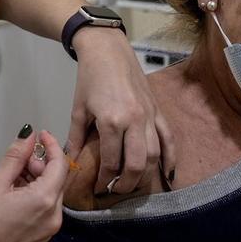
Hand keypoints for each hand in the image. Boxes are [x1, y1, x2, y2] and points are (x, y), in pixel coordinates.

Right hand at [0, 128, 66, 241]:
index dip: (51, 146)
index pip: (59, 165)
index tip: (40, 135)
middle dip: (41, 163)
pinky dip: (33, 193)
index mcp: (44, 202)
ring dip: (36, 178)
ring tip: (11, 174)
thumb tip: (28, 137)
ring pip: (50, 193)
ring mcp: (47, 229)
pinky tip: (14, 189)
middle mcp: (52, 217)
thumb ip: (15, 157)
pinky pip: (43, 207)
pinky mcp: (39, 235)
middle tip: (19, 156)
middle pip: (57, 179)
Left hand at [65, 28, 174, 194]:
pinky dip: (170, 157)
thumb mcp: (78, 108)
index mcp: (112, 121)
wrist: (107, 49)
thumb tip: (70, 160)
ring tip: (134, 185)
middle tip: (116, 192)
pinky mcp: (157, 110)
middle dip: (126, 184)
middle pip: (136, 164)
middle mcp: (134, 121)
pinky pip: (168, 138)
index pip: (111, 161)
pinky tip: (168, 173)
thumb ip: (75, 137)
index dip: (105, 179)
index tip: (99, 187)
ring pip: (154, 155)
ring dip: (145, 175)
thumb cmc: (89, 77)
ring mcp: (149, 115)